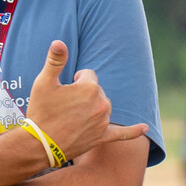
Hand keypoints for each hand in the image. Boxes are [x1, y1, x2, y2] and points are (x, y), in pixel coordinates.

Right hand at [22, 40, 150, 162]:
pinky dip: (133, 131)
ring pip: (104, 107)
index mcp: (90, 88)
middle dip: (84, 94)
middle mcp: (102, 104)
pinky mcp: (102, 136)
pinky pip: (123, 133)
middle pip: (97, 91)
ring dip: (93, 107)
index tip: (65, 88)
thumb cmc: (41, 111)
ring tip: (73, 115)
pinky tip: (145, 128)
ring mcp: (104, 121)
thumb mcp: (44, 82)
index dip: (76, 80)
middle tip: (65, 105)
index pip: (88, 75)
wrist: (40, 144)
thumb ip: (55, 60)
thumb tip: (59, 42)